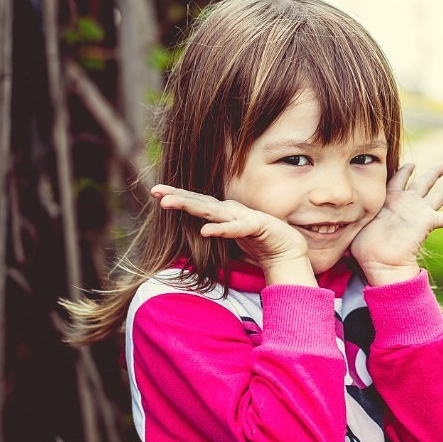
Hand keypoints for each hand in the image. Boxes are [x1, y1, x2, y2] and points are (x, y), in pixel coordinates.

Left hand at [150, 185, 315, 285]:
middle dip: (177, 196)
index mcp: (223, 213)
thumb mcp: (230, 236)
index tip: (154, 192)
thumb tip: (195, 231)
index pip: (196, 203)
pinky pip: (236, 228)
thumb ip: (215, 230)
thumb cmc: (258, 242)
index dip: (177, 196)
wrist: (288, 250)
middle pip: (199, 203)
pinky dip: (221, 229)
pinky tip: (206, 231)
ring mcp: (243, 217)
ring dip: (190, 206)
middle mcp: (230, 211)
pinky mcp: (257, 226)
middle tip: (155, 191)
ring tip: (168, 203)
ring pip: (212, 211)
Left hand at [350, 163, 442, 286]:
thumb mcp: (356, 221)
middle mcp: (407, 204)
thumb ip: (353, 211)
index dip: (404, 171)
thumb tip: (333, 208)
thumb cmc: (363, 247)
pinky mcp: (428, 222)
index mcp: (389, 201)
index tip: (410, 165)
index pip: (397, 180)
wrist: (378, 263)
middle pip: (423, 183)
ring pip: (437, 194)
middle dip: (433, 174)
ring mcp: (419, 212)